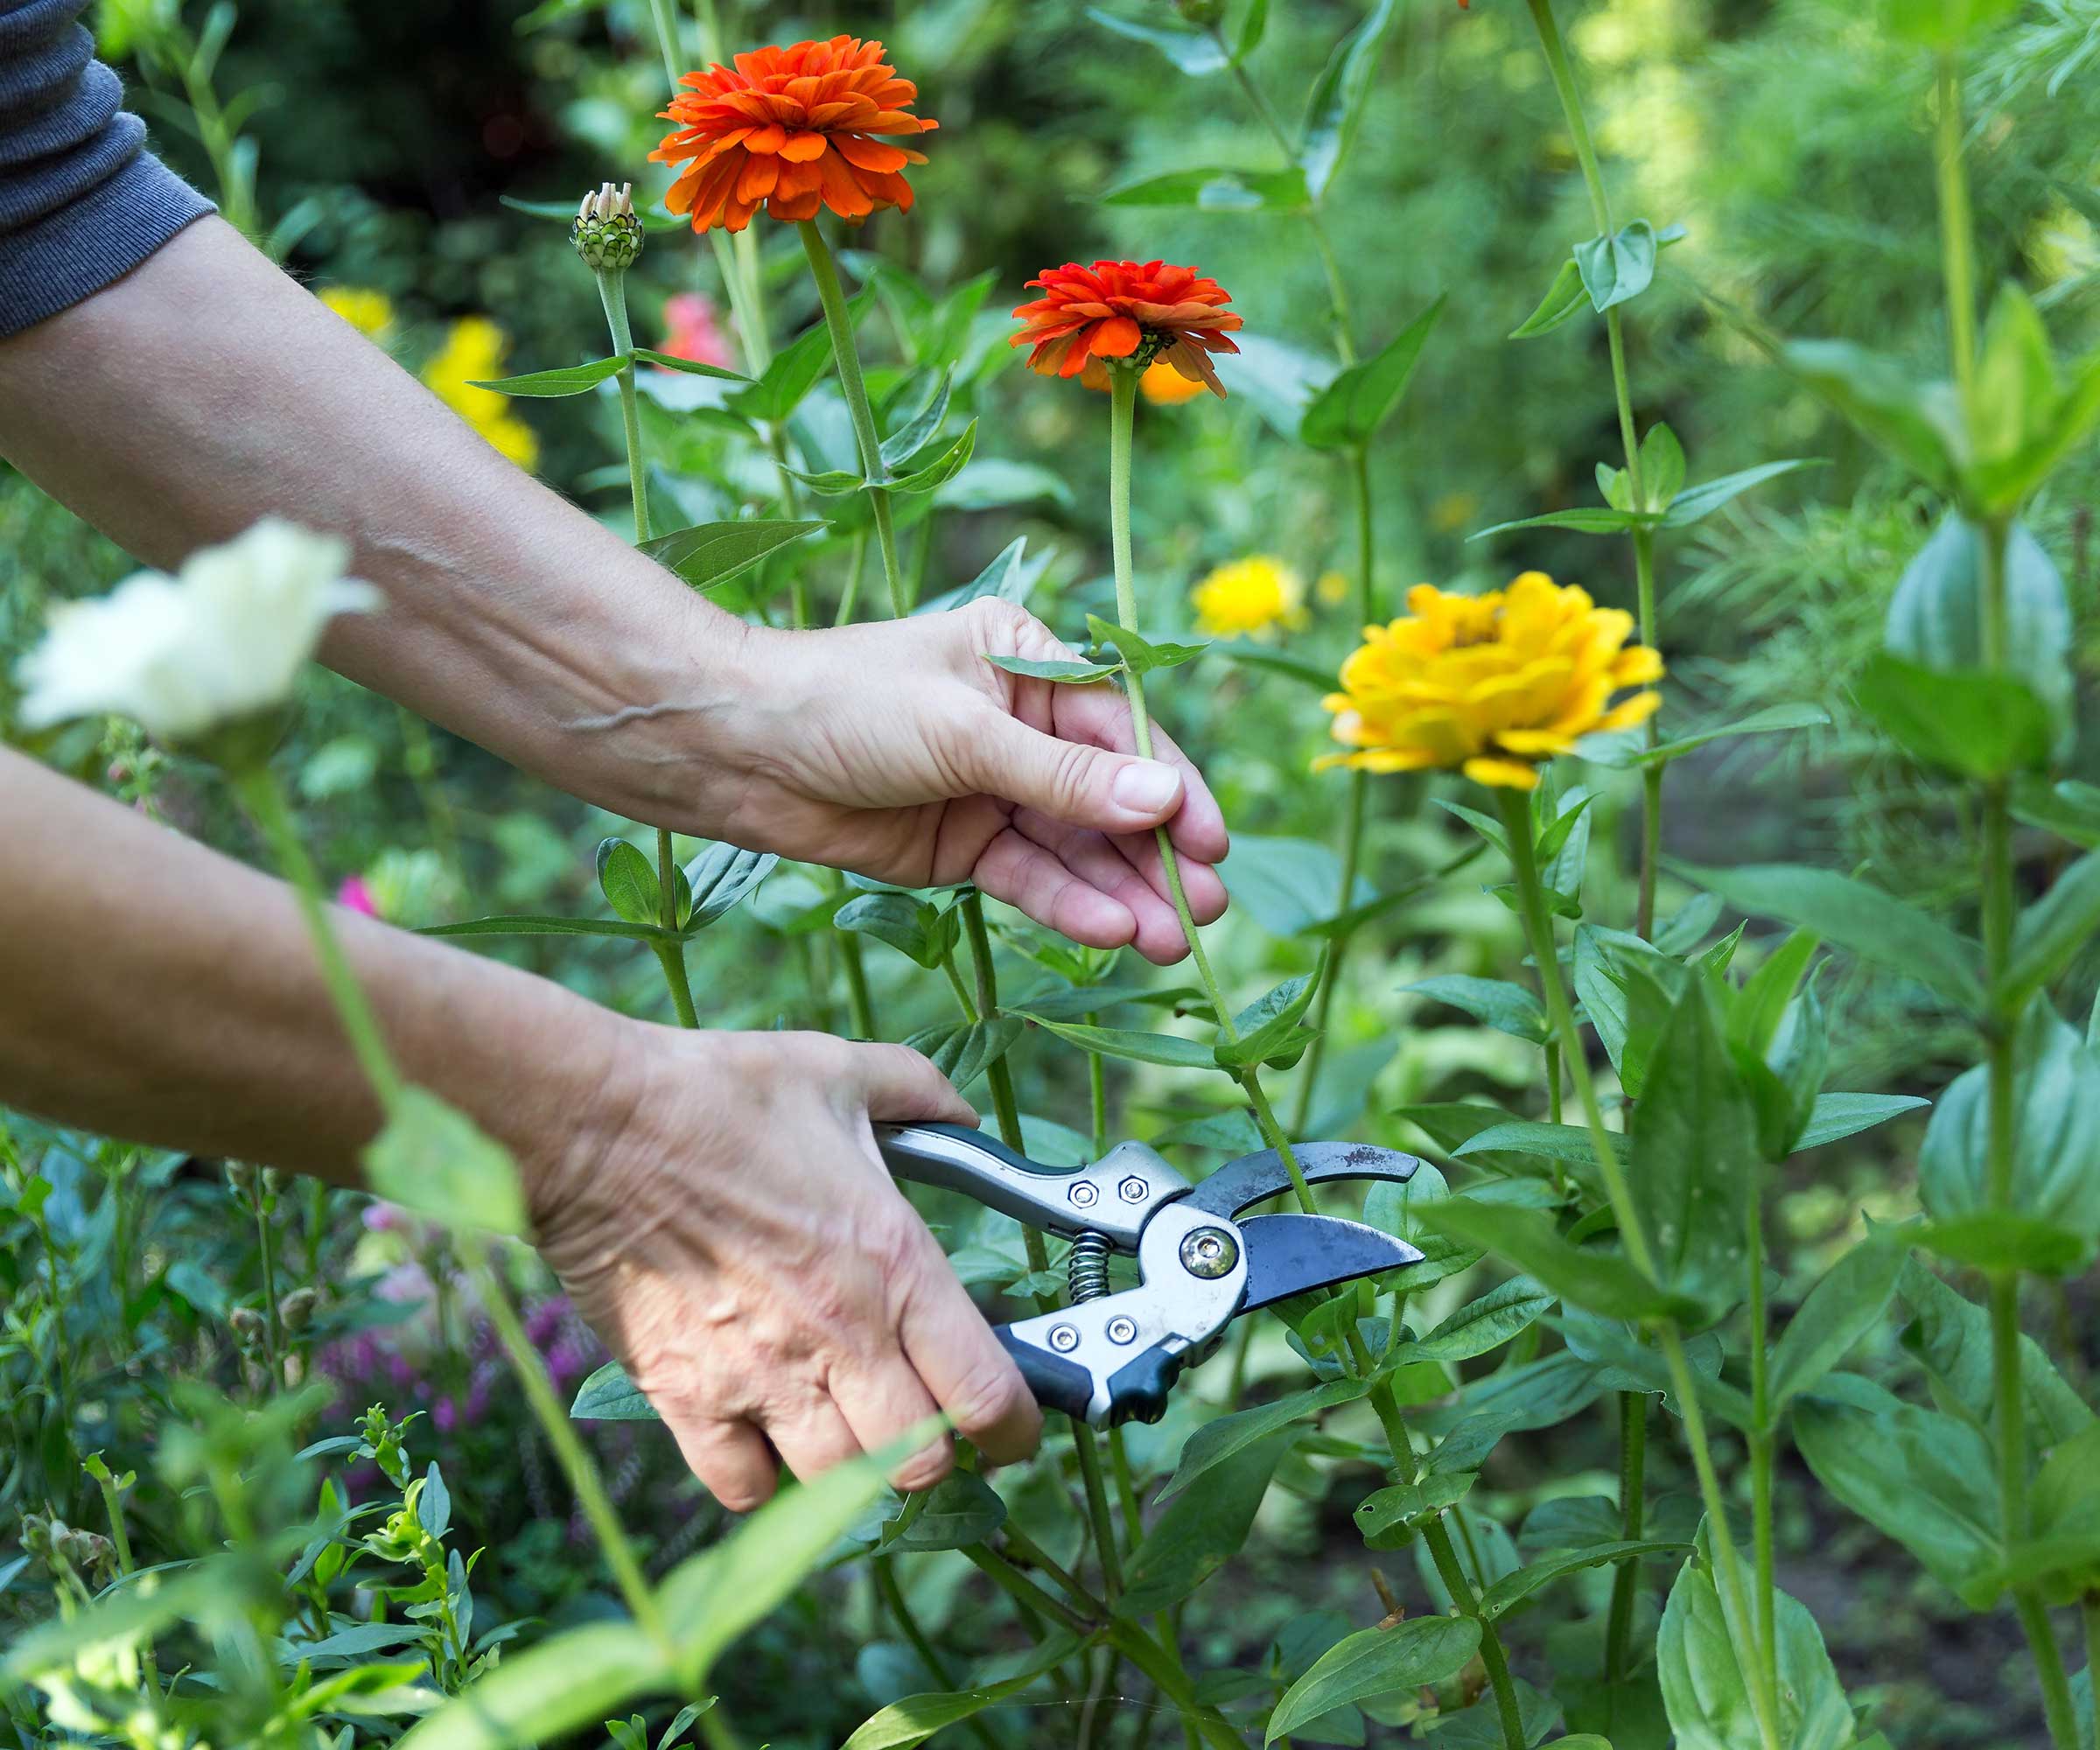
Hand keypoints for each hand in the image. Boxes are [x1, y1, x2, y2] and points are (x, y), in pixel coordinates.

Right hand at [533, 1026, 1040, 1507]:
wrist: (594, 1122)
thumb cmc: (716, 1094)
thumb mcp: (838, 1072)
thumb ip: (919, 1094)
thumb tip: (965, 1114)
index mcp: (894, 1262)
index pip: (988, 1395)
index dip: (1016, 1430)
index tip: (1013, 1429)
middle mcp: (840, 1335)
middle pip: (920, 1465)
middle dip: (934, 1454)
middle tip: (922, 1423)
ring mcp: (760, 1377)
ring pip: (838, 1486)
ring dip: (850, 1466)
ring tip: (840, 1422)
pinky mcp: (686, 1398)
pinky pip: (743, 1487)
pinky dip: (760, 1475)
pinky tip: (761, 1430)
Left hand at [705, 599, 1229, 964]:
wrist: (736, 753)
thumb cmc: (844, 703)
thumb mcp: (964, 732)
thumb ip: (1064, 776)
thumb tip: (1164, 799)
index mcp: (1026, 661)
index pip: (1121, 728)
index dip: (1171, 787)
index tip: (1211, 843)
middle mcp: (1020, 724)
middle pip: (1108, 797)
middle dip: (1154, 854)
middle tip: (1202, 910)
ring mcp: (991, 788)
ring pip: (1074, 847)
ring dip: (1121, 892)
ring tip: (1170, 939)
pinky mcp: (960, 847)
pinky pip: (1028, 878)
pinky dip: (1066, 905)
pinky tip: (1108, 933)